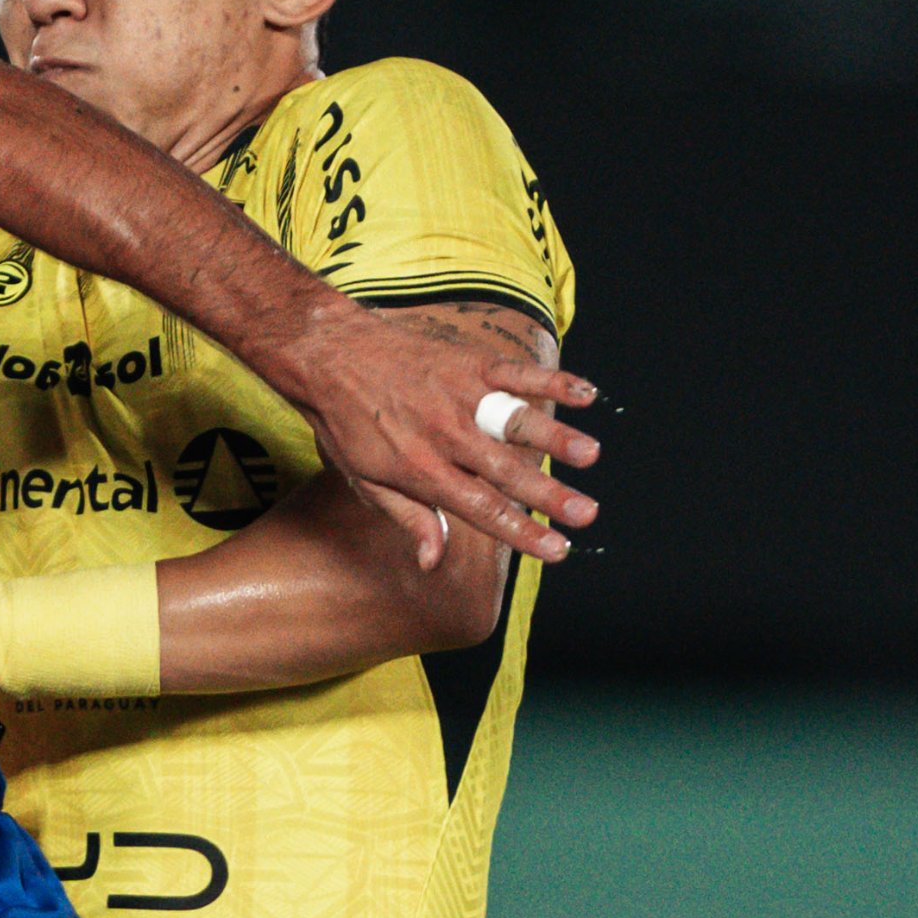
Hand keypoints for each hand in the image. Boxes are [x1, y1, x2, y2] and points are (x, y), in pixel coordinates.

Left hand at [276, 294, 596, 567]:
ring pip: (515, 420)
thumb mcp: (364, 481)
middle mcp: (444, 435)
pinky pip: (516, 372)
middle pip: (505, 471)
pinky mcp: (468, 362)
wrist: (328, 355)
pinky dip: (551, 380)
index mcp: (420, 471)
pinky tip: (586, 393)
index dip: (521, 532)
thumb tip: (432, 562)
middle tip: (587, 513)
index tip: (558, 549)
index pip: (481, 509)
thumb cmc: (345, 424)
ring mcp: (458, 395)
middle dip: (549, 495)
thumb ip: (408, 518)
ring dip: (556, 437)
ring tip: (589, 456)